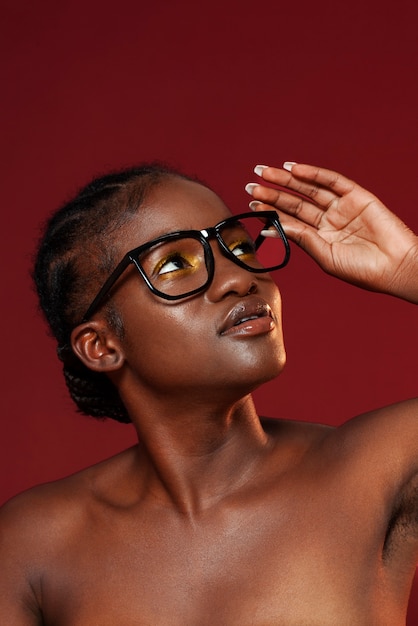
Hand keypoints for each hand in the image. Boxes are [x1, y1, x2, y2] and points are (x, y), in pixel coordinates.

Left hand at [246, 163, 417, 302]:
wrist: (396, 268)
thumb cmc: (363, 270)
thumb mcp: (326, 256)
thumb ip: (302, 238)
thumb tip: (273, 226)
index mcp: (320, 238)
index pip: (290, 220)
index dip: (272, 211)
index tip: (252, 203)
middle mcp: (328, 220)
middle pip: (296, 201)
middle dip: (274, 192)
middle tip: (252, 184)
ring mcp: (342, 207)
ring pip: (310, 188)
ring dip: (288, 180)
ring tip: (266, 173)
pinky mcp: (357, 196)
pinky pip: (332, 181)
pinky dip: (314, 173)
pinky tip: (294, 169)